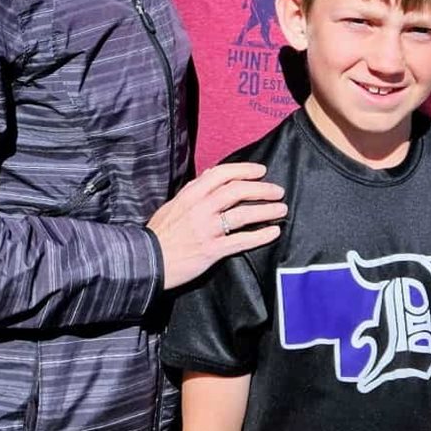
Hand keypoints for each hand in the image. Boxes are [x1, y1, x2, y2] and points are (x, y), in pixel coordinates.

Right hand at [148, 163, 286, 289]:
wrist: (148, 261)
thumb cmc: (160, 233)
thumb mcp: (173, 204)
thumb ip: (193, 189)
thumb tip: (210, 174)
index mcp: (190, 195)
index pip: (222, 174)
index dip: (245, 170)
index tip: (261, 171)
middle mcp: (200, 208)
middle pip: (237, 191)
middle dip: (262, 189)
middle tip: (278, 191)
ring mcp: (207, 229)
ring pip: (243, 214)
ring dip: (266, 210)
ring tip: (282, 209)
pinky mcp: (212, 250)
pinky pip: (242, 241)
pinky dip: (260, 235)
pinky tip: (274, 232)